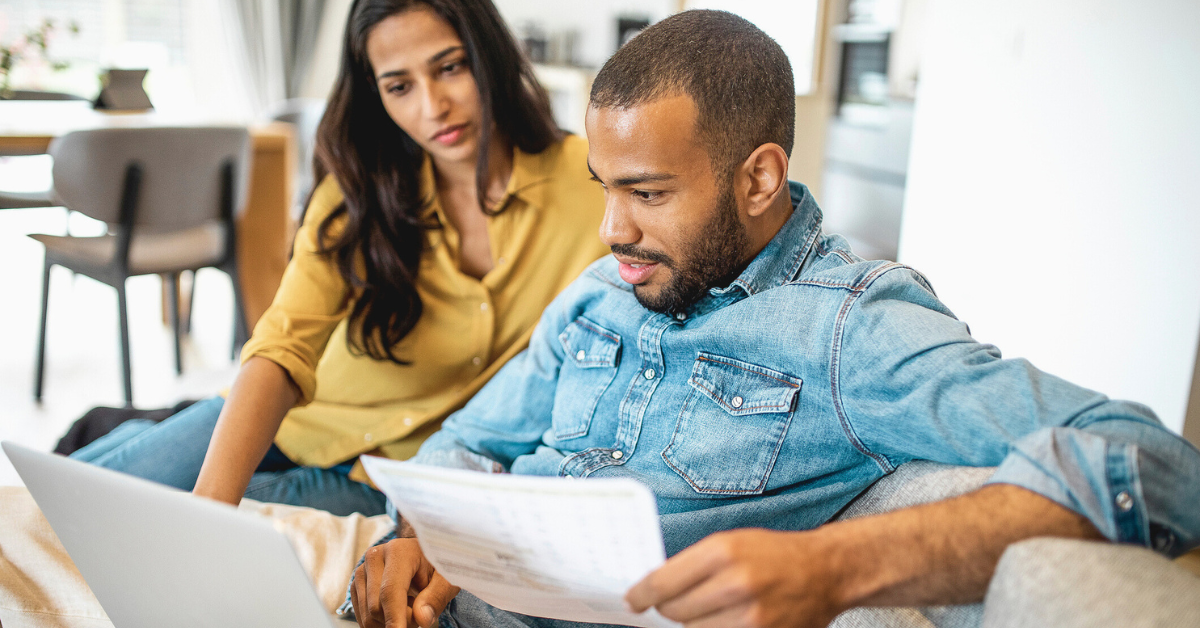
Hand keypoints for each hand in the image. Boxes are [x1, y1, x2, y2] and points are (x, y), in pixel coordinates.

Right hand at [351, 538, 459, 627]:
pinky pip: (364, 617)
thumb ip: (436, 597)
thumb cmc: (436, 566)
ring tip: (411, 606)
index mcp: (398, 551)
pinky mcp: (356, 585)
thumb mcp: (447, 579)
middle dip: (401, 620)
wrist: (424, 556)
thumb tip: (422, 618)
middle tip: (421, 612)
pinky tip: (398, 608)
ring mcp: (362, 571)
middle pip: (377, 608)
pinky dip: (383, 620)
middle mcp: (374, 557)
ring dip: (391, 621)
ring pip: (369, 616)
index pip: (390, 591)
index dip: (395, 617)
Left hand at [625, 528, 845, 627]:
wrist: (825, 571)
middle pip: (674, 612)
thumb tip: (655, 589)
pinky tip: (722, 621)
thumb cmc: (775, 554)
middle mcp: (736, 584)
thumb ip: (693, 565)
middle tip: (675, 603)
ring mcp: (751, 617)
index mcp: (723, 552)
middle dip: (669, 609)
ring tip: (710, 610)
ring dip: (694, 623)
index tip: (633, 601)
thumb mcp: (731, 543)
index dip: (642, 595)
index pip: (663, 582)